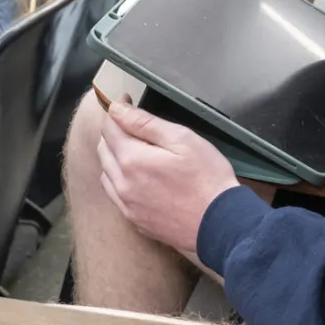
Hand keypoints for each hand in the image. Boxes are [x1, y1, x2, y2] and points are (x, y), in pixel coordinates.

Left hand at [95, 99, 247, 263]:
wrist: (220, 224)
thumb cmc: (207, 177)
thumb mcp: (182, 139)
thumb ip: (145, 123)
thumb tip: (116, 110)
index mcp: (131, 160)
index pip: (109, 128)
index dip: (116, 110)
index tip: (127, 101)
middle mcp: (121, 184)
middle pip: (103, 149)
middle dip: (114, 131)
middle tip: (134, 124)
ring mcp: (127, 206)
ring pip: (106, 173)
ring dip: (114, 157)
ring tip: (136, 150)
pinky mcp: (135, 221)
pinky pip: (115, 195)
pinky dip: (119, 180)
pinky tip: (139, 178)